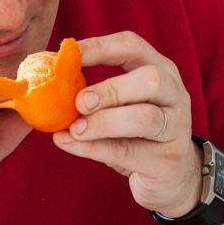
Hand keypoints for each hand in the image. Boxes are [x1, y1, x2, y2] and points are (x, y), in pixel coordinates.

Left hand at [53, 31, 202, 216]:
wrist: (171, 178)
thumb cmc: (137, 134)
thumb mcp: (120, 107)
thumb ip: (92, 95)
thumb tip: (47, 85)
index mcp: (159, 70)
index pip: (132, 46)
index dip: (99, 47)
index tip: (68, 55)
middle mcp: (174, 94)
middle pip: (150, 79)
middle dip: (110, 89)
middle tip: (79, 102)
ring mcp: (176, 128)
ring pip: (145, 118)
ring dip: (104, 121)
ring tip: (75, 129)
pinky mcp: (167, 161)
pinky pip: (128, 151)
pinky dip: (94, 148)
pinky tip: (70, 144)